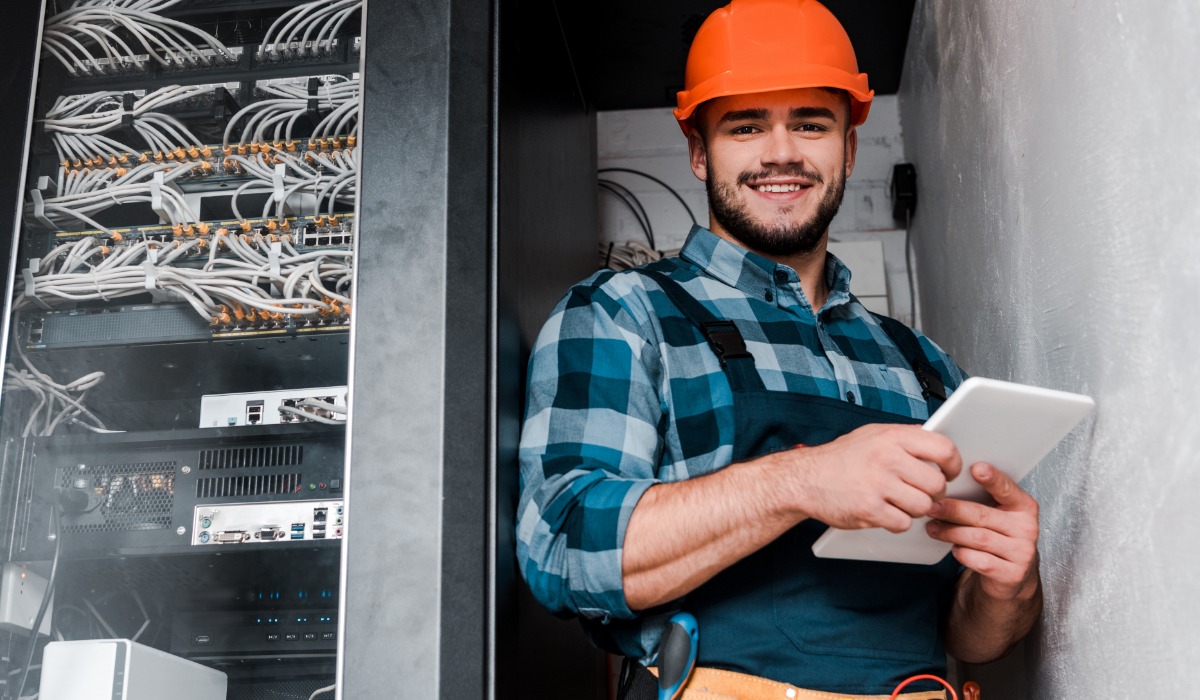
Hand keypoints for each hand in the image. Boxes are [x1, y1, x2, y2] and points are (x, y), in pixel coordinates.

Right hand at [791, 424, 961, 533]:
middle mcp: (886, 458)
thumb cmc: (841, 458)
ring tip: (899, 502)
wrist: (805, 478)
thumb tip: (937, 442)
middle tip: (919, 492)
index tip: (949, 472)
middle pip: (936, 484)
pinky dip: (897, 522)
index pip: (943, 448)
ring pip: (923, 506)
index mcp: (891, 436)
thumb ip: (905, 437)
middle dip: (932, 492)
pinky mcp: (869, 510)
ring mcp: (878, 484)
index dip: (953, 464)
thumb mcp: (873, 434)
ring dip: (915, 509)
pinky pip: (903, 523)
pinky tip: (885, 511)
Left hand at [925, 463, 1039, 600]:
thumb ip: (982, 499)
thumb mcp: (997, 514)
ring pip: (978, 538)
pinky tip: (955, 549)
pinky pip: (980, 561)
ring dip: (950, 532)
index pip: (1007, 489)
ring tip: (932, 528)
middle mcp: (1027, 528)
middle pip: (982, 515)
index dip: (992, 478)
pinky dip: (963, 554)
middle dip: (952, 510)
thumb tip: (945, 485)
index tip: (976, 468)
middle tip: (931, 507)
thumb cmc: (998, 535)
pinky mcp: (1011, 574)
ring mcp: (1022, 553)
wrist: (1011, 574)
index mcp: (1024, 506)